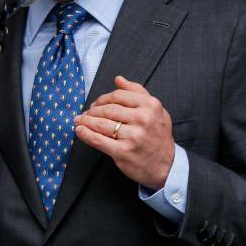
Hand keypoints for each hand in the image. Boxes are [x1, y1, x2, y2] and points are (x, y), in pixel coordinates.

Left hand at [74, 75, 173, 189]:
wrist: (167, 166)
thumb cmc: (158, 136)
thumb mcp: (156, 110)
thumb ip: (138, 92)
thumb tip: (118, 79)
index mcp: (150, 105)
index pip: (118, 95)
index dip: (103, 98)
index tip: (96, 103)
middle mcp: (143, 119)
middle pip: (108, 109)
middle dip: (92, 110)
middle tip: (85, 113)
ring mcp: (133, 136)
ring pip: (101, 124)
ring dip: (86, 121)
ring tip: (79, 121)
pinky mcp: (123, 152)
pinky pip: (99, 140)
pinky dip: (86, 134)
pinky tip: (79, 131)